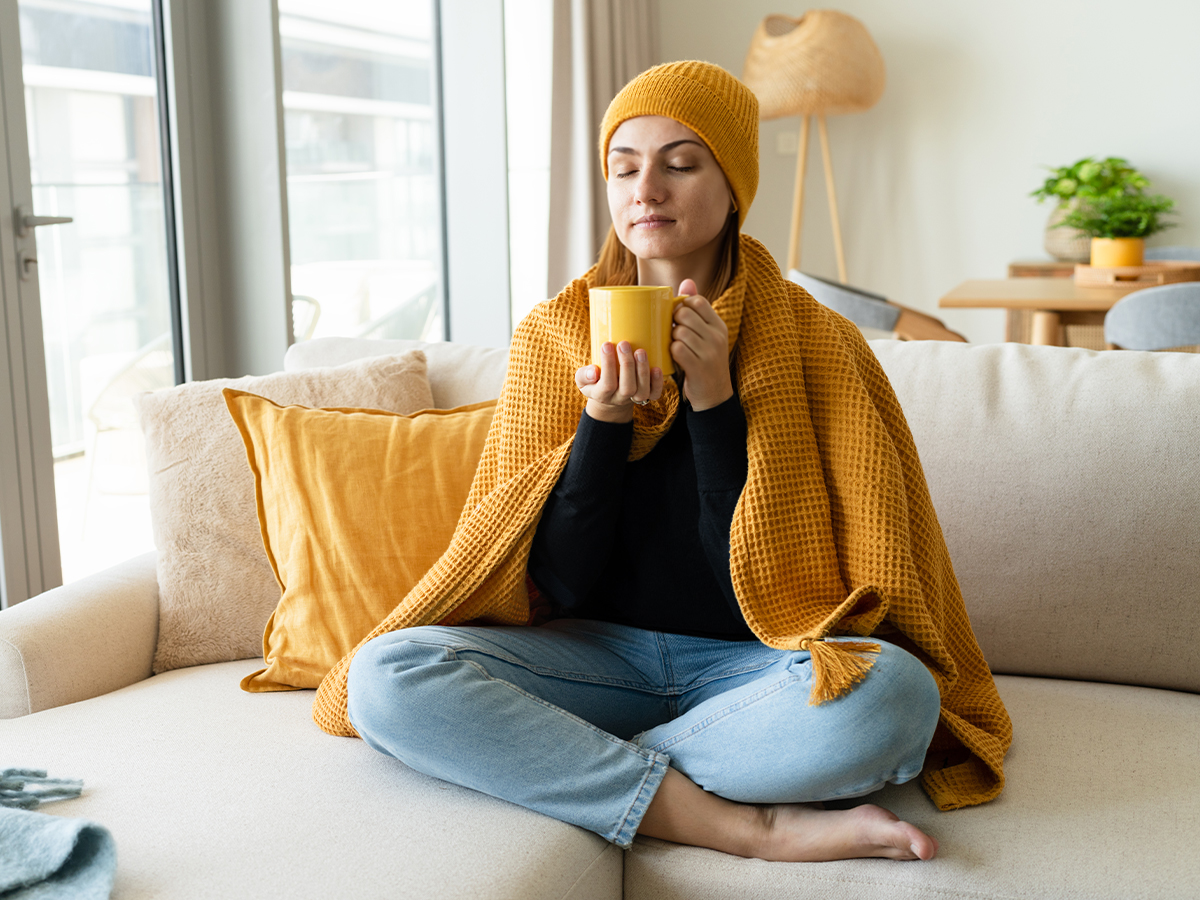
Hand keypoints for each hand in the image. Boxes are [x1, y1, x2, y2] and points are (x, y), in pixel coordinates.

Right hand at [576, 340, 664, 423]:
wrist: (610, 397)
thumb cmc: (595, 382)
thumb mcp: (582, 380)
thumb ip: (584, 375)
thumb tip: (593, 370)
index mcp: (602, 395)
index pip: (606, 384)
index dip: (607, 364)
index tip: (607, 344)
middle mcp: (620, 399)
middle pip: (627, 388)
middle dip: (627, 365)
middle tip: (624, 344)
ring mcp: (634, 399)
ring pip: (642, 391)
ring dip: (643, 371)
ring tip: (640, 351)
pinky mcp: (647, 396)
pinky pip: (655, 394)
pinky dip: (658, 383)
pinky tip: (656, 368)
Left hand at [670, 278, 732, 410]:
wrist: (714, 395)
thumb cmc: (705, 360)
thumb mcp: (706, 335)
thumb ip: (697, 309)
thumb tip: (687, 281)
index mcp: (719, 325)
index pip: (698, 301)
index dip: (683, 305)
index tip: (678, 317)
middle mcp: (717, 336)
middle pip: (685, 313)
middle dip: (673, 321)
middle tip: (673, 332)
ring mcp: (709, 352)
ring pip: (679, 331)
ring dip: (671, 338)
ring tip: (674, 345)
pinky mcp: (698, 367)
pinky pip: (677, 349)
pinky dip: (670, 352)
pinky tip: (673, 357)